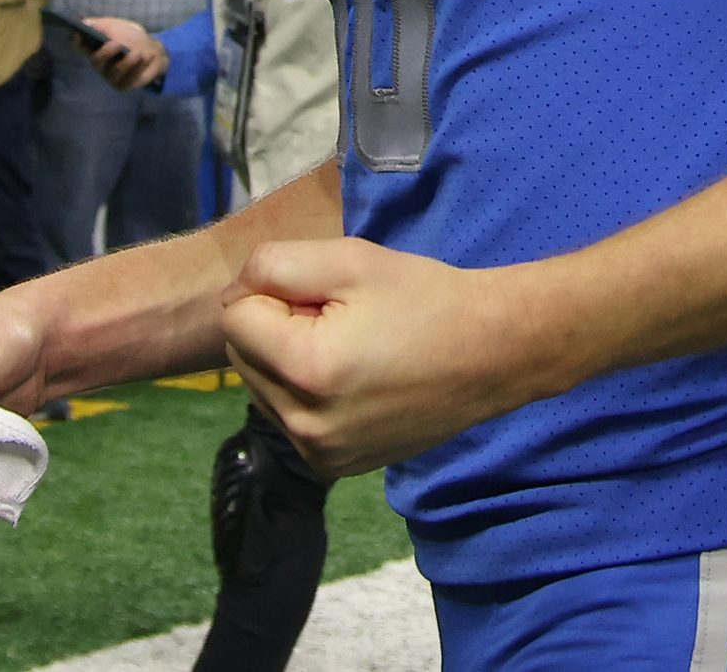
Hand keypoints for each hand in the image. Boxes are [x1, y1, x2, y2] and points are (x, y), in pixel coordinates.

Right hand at [84, 16, 167, 90]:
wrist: (151, 49)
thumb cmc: (130, 37)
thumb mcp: (117, 26)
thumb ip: (102, 25)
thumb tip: (85, 23)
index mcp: (94, 47)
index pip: (79, 46)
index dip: (76, 42)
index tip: (79, 34)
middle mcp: (99, 64)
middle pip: (96, 61)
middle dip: (106, 52)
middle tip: (117, 43)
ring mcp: (110, 77)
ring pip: (114, 72)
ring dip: (127, 62)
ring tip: (137, 54)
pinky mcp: (124, 85)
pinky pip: (130, 80)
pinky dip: (140, 68)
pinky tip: (147, 57)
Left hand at [221, 238, 551, 478]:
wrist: (493, 354)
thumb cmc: (424, 299)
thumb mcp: (348, 260)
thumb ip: (273, 265)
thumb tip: (234, 292)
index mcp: (306, 371)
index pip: (233, 317)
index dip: (271, 292)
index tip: (322, 292)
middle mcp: (305, 425)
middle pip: (242, 356)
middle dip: (275, 327)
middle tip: (338, 317)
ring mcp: (320, 454)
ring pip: (261, 387)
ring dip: (287, 360)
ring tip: (348, 346)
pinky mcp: (335, 466)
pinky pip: (288, 417)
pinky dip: (305, 393)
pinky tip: (352, 377)